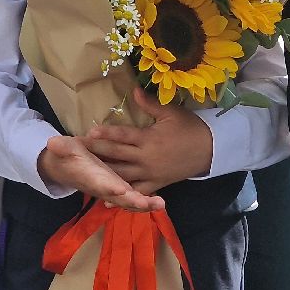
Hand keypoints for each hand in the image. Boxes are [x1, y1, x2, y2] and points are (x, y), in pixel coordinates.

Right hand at [36, 134, 164, 211]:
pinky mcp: (119, 187)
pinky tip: (160, 202)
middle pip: (119, 198)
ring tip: (161, 204)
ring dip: (144, 204)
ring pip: (130, 200)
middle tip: (149, 204)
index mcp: (91, 177)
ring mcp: (112, 190)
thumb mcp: (62, 148)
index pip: (101, 184)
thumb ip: (61, 147)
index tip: (121, 189)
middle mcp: (103, 187)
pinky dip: (145, 201)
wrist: (65, 168)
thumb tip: (52, 143)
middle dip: (134, 201)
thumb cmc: (66, 155)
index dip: (110, 188)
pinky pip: (134, 197)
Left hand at [85, 88, 213, 194]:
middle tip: (78, 152)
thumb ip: (150, 104)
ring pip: (122, 175)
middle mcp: (146, 158)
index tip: (89, 132)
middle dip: (97, 153)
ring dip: (104, 174)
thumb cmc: (190, 128)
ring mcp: (150, 173)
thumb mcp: (171, 113)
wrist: (210, 150)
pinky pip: (136, 192)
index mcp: (149, 138)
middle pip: (117, 156)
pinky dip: (122, 196)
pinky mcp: (156, 184)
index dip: (106, 134)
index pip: (123, 136)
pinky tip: (106, 200)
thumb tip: (133, 89)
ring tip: (85, 172)